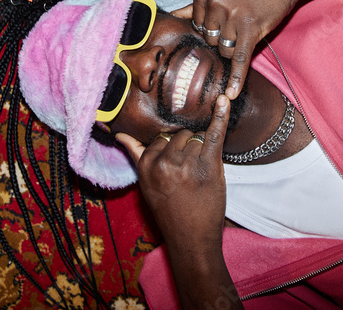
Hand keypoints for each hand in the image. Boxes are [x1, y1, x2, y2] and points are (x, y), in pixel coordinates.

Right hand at [117, 95, 229, 247]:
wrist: (191, 240)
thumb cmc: (169, 211)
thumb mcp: (146, 184)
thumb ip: (136, 155)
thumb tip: (119, 134)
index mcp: (146, 164)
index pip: (162, 139)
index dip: (173, 151)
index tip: (178, 165)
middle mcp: (164, 161)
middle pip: (181, 135)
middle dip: (189, 149)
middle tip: (191, 174)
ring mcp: (186, 163)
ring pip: (197, 139)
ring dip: (203, 152)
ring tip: (200, 176)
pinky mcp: (208, 166)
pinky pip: (214, 135)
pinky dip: (220, 117)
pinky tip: (223, 102)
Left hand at [176, 0, 300, 97]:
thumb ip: (195, 6)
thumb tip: (172, 16)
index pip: (197, 27)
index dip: (212, 29)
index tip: (226, 21)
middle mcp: (214, 4)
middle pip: (210, 40)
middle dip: (224, 38)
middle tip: (240, 23)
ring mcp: (232, 17)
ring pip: (224, 50)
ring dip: (235, 46)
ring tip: (248, 27)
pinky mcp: (250, 29)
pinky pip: (239, 58)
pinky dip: (236, 78)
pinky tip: (232, 93)